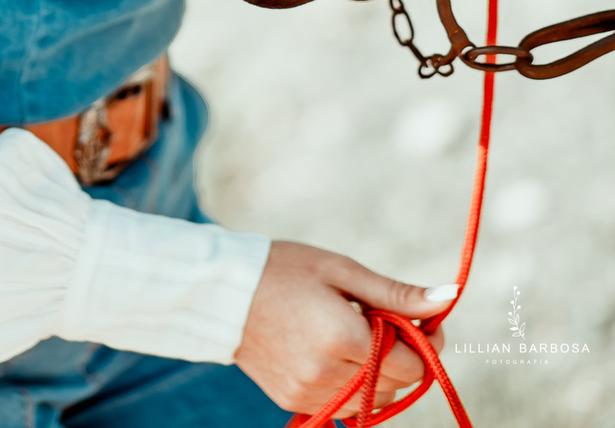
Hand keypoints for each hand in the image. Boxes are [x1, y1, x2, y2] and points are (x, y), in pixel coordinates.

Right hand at [234, 240, 449, 417]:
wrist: (223, 290)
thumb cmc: (285, 268)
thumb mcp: (342, 270)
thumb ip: (396, 293)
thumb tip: (449, 298)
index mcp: (342, 337)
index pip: (411, 363)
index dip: (424, 342)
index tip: (419, 318)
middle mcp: (327, 374)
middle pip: (396, 383)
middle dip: (402, 353)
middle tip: (381, 317)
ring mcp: (310, 392)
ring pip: (374, 400)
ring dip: (379, 372)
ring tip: (354, 332)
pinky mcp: (296, 401)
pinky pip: (345, 404)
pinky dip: (352, 383)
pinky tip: (334, 350)